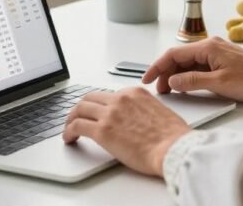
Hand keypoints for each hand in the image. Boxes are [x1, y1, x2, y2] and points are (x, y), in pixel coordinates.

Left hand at [63, 87, 190, 176]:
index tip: (96, 113)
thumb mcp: (159, 111)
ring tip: (69, 129)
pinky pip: (77, 126)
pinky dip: (69, 131)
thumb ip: (143, 110)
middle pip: (90, 98)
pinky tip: (69, 138)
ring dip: (71, 119)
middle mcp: (121, 99)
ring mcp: (110, 113)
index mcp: (135, 93)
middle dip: (81, 108)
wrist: (173, 148)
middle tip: (76, 118)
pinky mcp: (102, 131)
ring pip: (80, 109)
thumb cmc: (172, 136)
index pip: (108, 95)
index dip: (99, 105)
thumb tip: (135, 120)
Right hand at [142, 36, 242, 101]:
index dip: (157, 67)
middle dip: (165, 72)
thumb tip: (173, 80)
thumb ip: (193, 81)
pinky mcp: (221, 61)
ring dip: (176, 75)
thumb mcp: (219, 83)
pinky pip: (199, 66)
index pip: (174, 54)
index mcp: (208, 47)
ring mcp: (216, 53)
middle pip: (179, 57)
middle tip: (158, 89)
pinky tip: (186, 86)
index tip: (147, 79)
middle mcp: (210, 46)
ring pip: (188, 62)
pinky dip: (188, 75)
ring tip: (170, 90)